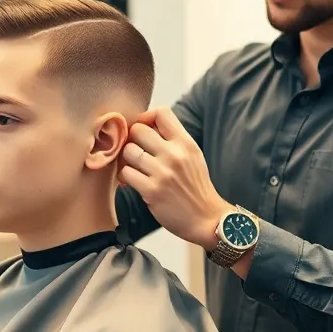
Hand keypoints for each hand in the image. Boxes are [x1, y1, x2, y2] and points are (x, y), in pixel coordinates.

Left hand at [120, 107, 231, 250]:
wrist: (206, 219)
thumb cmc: (196, 186)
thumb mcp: (192, 155)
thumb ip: (173, 139)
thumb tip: (145, 123)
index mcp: (186, 143)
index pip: (161, 112)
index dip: (146, 117)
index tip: (145, 130)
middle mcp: (175, 154)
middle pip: (138, 130)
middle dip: (133, 140)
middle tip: (136, 152)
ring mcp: (162, 173)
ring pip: (128, 151)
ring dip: (128, 160)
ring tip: (135, 168)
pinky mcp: (151, 191)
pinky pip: (126, 173)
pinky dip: (126, 177)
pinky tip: (134, 181)